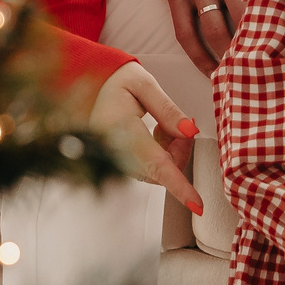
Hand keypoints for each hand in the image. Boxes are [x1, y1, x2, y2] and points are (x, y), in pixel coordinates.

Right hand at [91, 62, 203, 216]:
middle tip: (183, 123)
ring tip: (165, 124)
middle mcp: (117, 149)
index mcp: (122, 128)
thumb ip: (168, 109)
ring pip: (157, 171)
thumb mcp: (143, 84)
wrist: (88, 83)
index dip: (179, 186)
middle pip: (162, 169)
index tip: (196, 204)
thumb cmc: (114, 80)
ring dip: (171, 152)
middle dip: (181, 151)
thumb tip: (190, 132)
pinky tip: (156, 132)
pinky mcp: (119, 162)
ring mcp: (116, 159)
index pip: (156, 164)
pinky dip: (161, 154)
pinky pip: (148, 168)